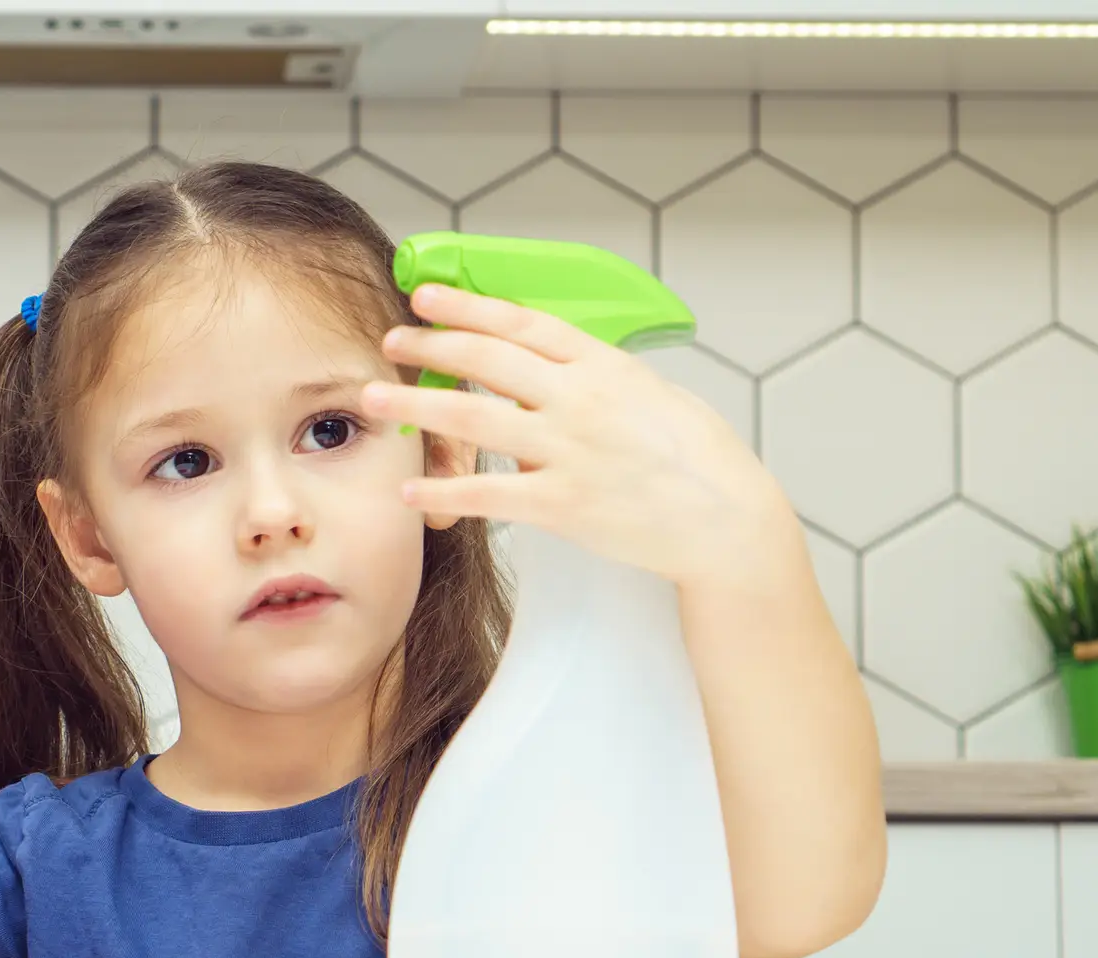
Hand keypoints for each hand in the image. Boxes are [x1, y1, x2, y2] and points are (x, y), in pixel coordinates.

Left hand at [363, 284, 800, 589]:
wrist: (725, 521)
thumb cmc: (698, 458)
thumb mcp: (652, 394)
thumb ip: (598, 376)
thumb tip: (553, 363)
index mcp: (604, 366)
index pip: (522, 324)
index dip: (468, 307)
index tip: (428, 297)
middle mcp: (581, 401)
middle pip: (488, 361)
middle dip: (431, 346)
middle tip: (390, 340)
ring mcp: (569, 451)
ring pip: (475, 420)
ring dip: (417, 405)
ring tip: (372, 396)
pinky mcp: (562, 505)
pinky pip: (488, 494)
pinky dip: (444, 493)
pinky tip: (408, 491)